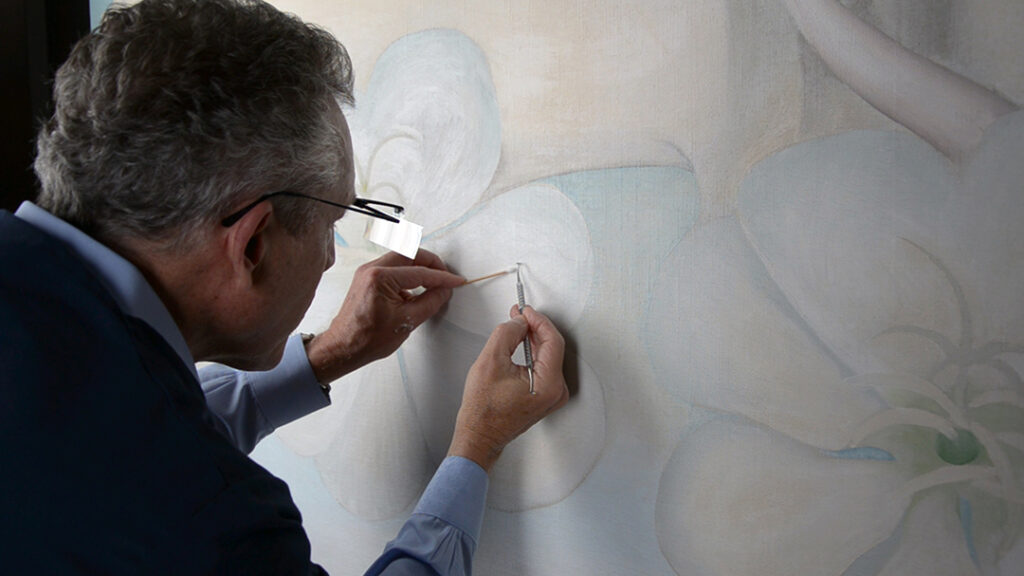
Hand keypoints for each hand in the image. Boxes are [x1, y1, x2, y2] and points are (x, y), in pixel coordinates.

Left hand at [305, 249, 464, 382]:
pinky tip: (415, 290)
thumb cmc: (367, 339)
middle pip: (410, 254)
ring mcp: (367, 272)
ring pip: (401, 258)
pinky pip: (392, 268)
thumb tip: (444, 290)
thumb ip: (430, 302)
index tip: (455, 281)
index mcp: (380, 278)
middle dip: (431, 263)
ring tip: (433, 283)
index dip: (442, 277)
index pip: (420, 272)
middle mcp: (371, 269)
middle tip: (445, 276)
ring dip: (419, 267)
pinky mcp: (366, 279)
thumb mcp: (407, 322)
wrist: (343, 348)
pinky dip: (407, 274)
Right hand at [447, 305, 568, 471]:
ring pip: (547, 355)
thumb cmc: (483, 410)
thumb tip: (519, 321)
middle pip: (552, 347)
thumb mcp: (491, 361)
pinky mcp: (544, 396)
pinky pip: (543, 366)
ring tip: (517, 324)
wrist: (479, 436)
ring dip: (532, 338)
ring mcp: (551, 395)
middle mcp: (556, 391)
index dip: (538, 321)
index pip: (553, 341)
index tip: (525, 310)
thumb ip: (507, 333)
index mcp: (549, 384)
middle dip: (535, 327)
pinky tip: (520, 341)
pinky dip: (531, 351)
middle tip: (518, 313)